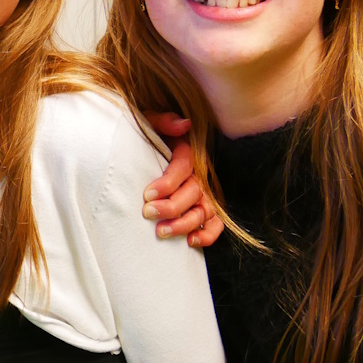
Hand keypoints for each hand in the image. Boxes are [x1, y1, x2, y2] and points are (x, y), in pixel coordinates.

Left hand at [142, 112, 222, 247]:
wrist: (150, 149)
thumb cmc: (148, 136)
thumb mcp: (150, 121)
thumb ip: (163, 120)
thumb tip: (183, 125)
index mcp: (186, 152)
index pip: (184, 167)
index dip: (168, 182)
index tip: (148, 194)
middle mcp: (199, 173)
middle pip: (194, 192)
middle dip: (172, 206)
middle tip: (148, 212)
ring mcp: (204, 193)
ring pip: (203, 211)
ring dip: (185, 224)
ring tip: (162, 231)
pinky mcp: (204, 208)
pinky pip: (214, 224)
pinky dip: (207, 235)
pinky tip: (191, 242)